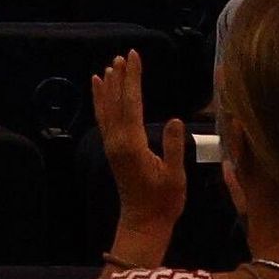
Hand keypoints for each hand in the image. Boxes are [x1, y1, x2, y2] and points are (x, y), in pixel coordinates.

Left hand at [92, 51, 188, 242]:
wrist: (144, 223)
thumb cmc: (163, 202)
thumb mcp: (175, 176)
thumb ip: (174, 147)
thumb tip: (177, 119)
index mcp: (132, 144)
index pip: (132, 102)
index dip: (133, 78)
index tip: (134, 56)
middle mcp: (117, 141)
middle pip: (116, 101)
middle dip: (120, 77)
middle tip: (123, 55)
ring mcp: (112, 146)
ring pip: (106, 109)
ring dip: (109, 87)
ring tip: (110, 67)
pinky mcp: (112, 151)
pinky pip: (103, 120)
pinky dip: (101, 103)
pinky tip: (101, 92)